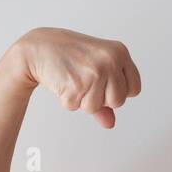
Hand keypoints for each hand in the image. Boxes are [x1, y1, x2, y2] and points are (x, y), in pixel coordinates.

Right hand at [13, 27, 141, 128]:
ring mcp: (95, 73)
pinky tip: (63, 83)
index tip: (104, 83)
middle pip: (118, 101)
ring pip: (97, 107)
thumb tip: (111, 123)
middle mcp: (110, 61)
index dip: (118, 92)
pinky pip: (77, 107)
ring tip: (73, 80)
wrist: (37, 47)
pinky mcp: (77, 85)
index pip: (134, 89)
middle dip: (101, 98)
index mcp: (120, 52)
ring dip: (82, 101)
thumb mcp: (94, 68)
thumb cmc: (68, 56)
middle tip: (85, 80)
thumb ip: (107, 94)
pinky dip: (68, 100)